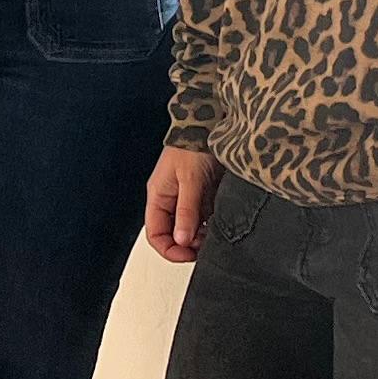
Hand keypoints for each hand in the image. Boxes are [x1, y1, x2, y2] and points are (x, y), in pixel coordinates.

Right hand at [144, 146, 219, 262]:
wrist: (212, 124)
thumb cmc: (193, 145)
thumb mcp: (189, 180)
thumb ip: (186, 211)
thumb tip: (181, 240)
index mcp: (159, 196)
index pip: (156, 233)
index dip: (169, 249)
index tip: (187, 255)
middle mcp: (172, 200)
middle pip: (174, 234)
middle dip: (188, 244)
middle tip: (205, 246)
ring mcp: (188, 198)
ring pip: (191, 228)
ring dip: (202, 236)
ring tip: (215, 235)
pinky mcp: (205, 195)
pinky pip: (205, 218)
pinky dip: (212, 225)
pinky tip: (221, 224)